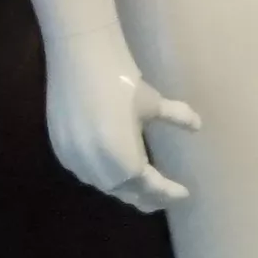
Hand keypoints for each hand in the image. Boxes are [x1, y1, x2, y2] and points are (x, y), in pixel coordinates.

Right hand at [45, 55, 201, 213]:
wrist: (79, 57)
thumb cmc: (121, 81)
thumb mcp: (153, 103)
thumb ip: (176, 118)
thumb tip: (198, 126)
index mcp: (123, 161)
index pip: (149, 187)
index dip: (167, 193)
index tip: (183, 194)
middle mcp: (97, 168)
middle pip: (123, 190)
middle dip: (144, 196)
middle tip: (160, 200)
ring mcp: (75, 160)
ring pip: (102, 183)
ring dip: (122, 187)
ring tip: (137, 188)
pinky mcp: (60, 147)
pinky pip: (84, 171)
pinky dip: (102, 175)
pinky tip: (110, 169)